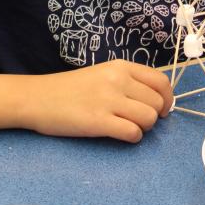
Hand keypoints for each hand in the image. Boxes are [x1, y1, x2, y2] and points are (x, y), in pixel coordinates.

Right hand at [22, 60, 172, 142]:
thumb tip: (157, 100)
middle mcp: (117, 80)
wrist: (37, 98)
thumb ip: (127, 82)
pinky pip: (132, 132)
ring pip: (149, 118)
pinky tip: (120, 135)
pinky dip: (132, 137)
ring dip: (143, 128)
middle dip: (154, 116)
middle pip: (157, 102)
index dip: (166, 98)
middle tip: (138, 121)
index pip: (161, 81)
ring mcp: (108, 100)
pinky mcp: (98, 121)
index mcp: (120, 67)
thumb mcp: (102, 74)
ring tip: (128, 127)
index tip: (161, 109)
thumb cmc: (70, 89)